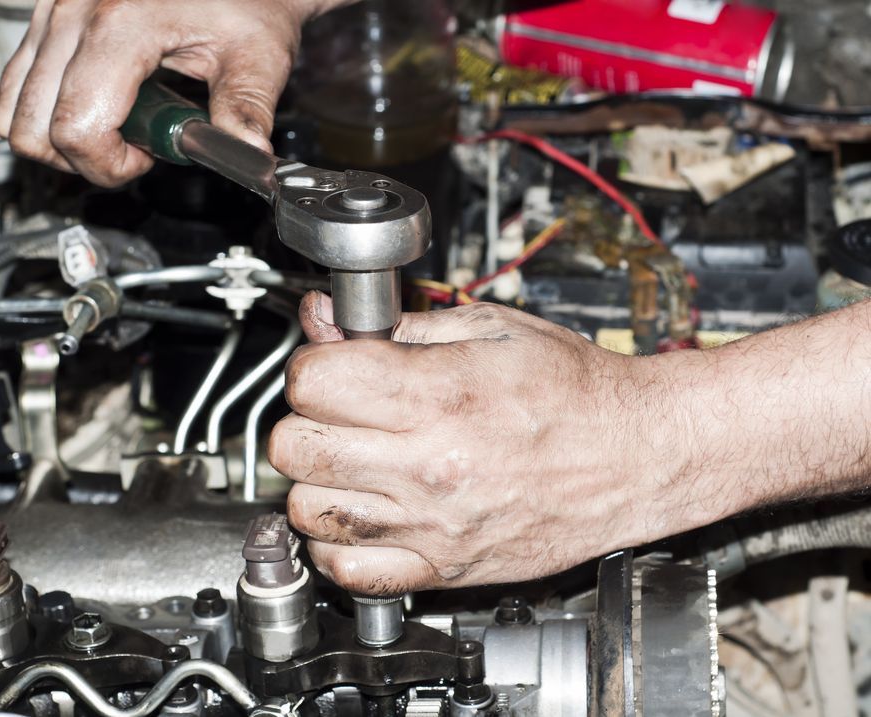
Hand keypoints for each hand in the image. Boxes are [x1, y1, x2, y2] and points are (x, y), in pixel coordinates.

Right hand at [0, 0, 343, 186]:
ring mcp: (53, 12)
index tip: (147, 158)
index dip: (109, 166)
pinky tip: (103, 103)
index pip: (76, 129)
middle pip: (34, 128)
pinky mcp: (47, 18)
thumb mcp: (258, 56)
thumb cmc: (243, 0)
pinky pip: (20, 85)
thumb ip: (246, 113)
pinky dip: (51, 111)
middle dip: (85, 158)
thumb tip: (247, 160)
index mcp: (121, 23)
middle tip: (136, 144)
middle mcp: (73, 12)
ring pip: (14, 111)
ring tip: (120, 123)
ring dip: (63, 137)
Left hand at [270, 292, 721, 593]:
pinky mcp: (446, 568)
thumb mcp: (490, 330)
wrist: (639, 453)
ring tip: (348, 462)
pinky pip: (348, 571)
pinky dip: (336, 545)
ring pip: (309, 510)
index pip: (313, 382)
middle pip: (296, 447)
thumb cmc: (576, 391)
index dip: (313, 366)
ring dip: (316, 481)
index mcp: (439, 396)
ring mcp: (434, 524)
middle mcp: (430, 465)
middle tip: (336, 412)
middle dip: (305, 420)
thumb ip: (400, 326)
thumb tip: (328, 318)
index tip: (330, 367)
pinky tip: (361, 516)